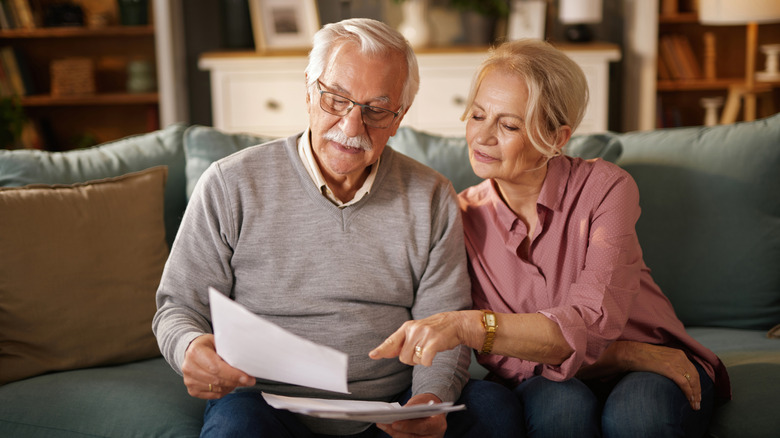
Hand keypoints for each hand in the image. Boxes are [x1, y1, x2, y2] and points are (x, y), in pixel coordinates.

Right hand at [181, 334, 255, 398]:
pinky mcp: (192, 390)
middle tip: (249, 380)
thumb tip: (245, 362)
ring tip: (239, 380)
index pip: (216, 367)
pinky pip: (213, 395)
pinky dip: (224, 391)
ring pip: (216, 389)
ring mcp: (189, 380)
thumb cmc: (208, 345)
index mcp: (195, 352)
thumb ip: (228, 351)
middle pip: (217, 380)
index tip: (247, 377)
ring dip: (231, 386)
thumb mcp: (218, 341)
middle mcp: (189, 367)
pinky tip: (229, 384)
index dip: (233, 374)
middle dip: (235, 381)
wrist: (192, 351)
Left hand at [369, 311, 479, 366]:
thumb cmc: (434, 330)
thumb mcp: (416, 331)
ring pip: (413, 360)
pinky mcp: (433, 342)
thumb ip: (402, 342)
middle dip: (412, 359)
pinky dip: (428, 362)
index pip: (391, 340)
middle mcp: (413, 330)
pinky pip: (425, 361)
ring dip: (421, 360)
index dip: (381, 349)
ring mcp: (424, 335)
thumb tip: (385, 352)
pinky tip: (433, 355)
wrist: (455, 323)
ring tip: (429, 349)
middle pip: (403, 357)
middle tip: (422, 350)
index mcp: (407, 327)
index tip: (372, 355)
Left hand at [376, 393, 445, 437]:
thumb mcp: (422, 402)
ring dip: (392, 432)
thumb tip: (399, 413)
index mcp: (438, 424)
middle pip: (412, 437)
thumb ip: (413, 408)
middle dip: (396, 431)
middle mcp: (434, 436)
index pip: (423, 428)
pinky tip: (386, 426)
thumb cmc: (427, 404)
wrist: (433, 410)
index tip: (395, 423)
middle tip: (383, 423)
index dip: (408, 426)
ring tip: (381, 423)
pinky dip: (395, 433)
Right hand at [581, 341, 701, 409]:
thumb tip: (672, 376)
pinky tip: (689, 400)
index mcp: (678, 353)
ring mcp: (675, 362)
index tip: (696, 393)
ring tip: (694, 405)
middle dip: (698, 391)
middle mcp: (679, 357)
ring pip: (692, 381)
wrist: (629, 353)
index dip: (696, 383)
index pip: (693, 370)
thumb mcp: (659, 357)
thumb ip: (668, 364)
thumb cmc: (640, 356)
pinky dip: (689, 393)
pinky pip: (684, 383)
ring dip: (695, 395)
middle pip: (695, 376)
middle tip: (697, 403)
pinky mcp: (670, 369)